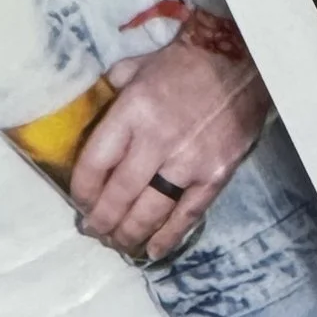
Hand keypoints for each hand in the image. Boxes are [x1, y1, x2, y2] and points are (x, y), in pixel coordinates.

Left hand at [72, 35, 271, 260]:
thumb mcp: (135, 67)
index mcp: (132, 112)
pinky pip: (186, 217)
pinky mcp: (213, 178)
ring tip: (118, 244)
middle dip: (102, 219)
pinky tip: (153, 251)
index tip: (80, 203)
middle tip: (94, 232)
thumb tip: (90, 117)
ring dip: (130, 234)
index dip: (84, 190)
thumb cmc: (181, 65)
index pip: (97, 162)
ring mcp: (188, 163)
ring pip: (150, 212)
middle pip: (121, 194)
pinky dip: (168, 238)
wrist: (236, 64)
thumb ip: (111, 94)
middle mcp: (157, 141)